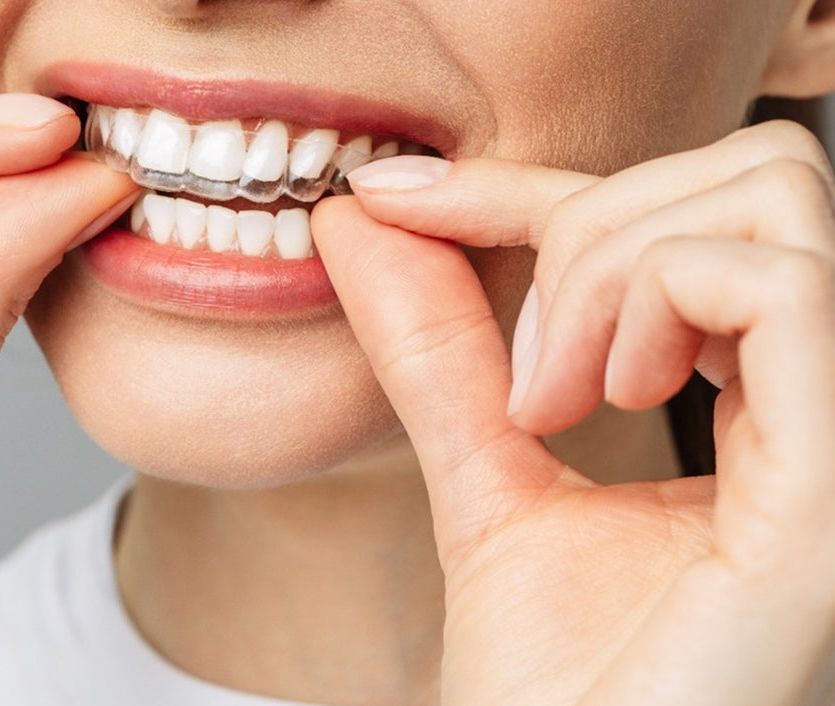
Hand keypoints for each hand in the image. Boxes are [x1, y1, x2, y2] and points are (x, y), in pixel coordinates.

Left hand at [311, 120, 834, 704]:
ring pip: (771, 198)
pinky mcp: (833, 486)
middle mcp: (824, 404)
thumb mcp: (486, 474)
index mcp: (773, 407)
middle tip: (520, 373)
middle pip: (756, 174)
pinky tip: (597, 403)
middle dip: (590, 226)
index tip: (388, 199)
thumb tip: (361, 222)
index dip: (530, 185)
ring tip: (550, 396)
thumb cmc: (555, 684)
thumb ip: (439, 350)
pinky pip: (780, 287)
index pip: (683, 219)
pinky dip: (655, 304)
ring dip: (609, 266)